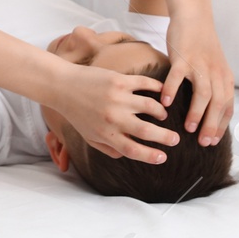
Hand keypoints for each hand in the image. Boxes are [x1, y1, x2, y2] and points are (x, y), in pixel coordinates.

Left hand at [46, 61, 173, 163]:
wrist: (62, 87)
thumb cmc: (77, 114)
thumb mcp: (89, 137)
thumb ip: (109, 148)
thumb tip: (130, 154)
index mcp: (106, 133)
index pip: (133, 150)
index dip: (150, 156)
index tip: (163, 158)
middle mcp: (113, 117)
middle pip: (146, 131)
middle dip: (166, 137)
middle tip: (176, 139)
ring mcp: (117, 98)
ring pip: (151, 106)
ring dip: (161, 112)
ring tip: (163, 115)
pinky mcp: (119, 80)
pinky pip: (145, 84)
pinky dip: (157, 87)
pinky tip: (162, 91)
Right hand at [164, 17, 234, 145]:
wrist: (194, 18)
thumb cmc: (201, 46)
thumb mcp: (214, 67)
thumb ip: (214, 86)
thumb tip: (210, 110)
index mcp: (224, 77)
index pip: (227, 106)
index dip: (221, 125)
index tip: (212, 141)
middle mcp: (215, 72)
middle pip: (218, 103)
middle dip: (211, 125)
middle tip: (203, 142)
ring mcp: (199, 64)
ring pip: (203, 93)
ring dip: (196, 112)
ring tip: (188, 128)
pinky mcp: (183, 56)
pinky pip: (177, 76)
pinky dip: (172, 90)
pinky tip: (165, 102)